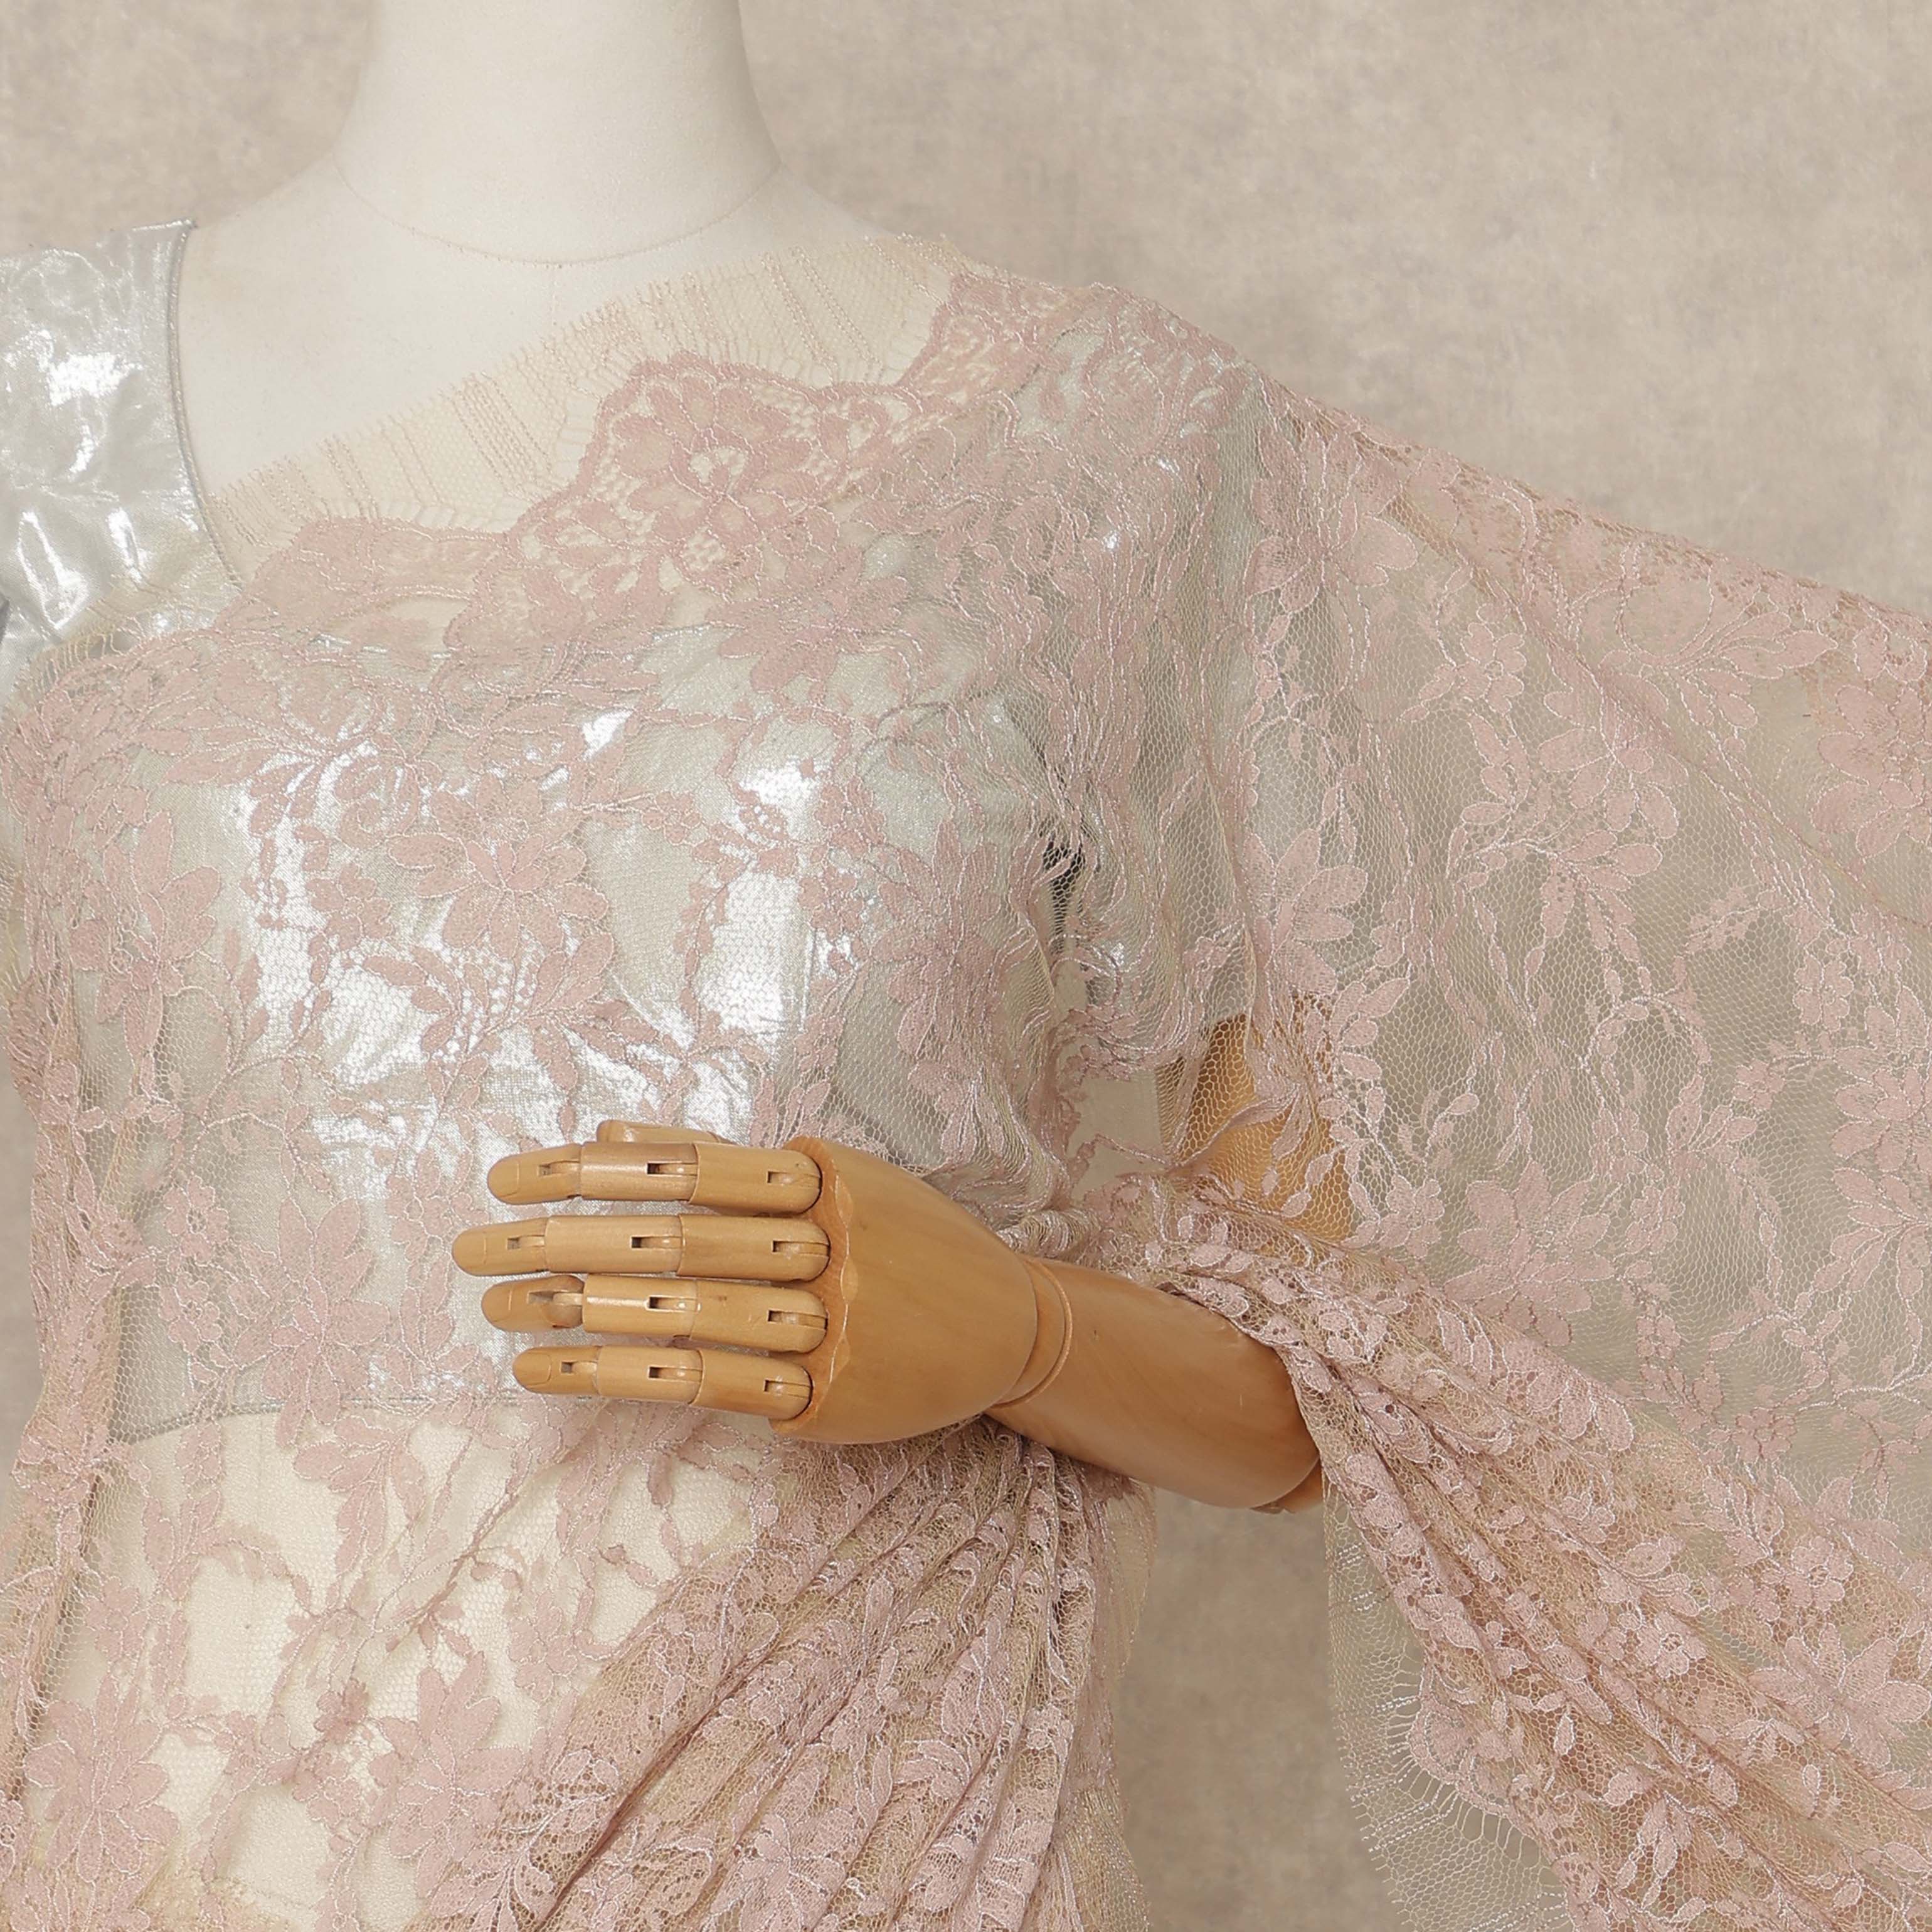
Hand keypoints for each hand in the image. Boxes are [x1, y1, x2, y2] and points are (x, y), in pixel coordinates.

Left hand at [453, 1121, 1047, 1443]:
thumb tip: (612, 1134)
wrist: (1010, 1326)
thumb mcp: (836, 1178)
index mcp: (822, 1179)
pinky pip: (705, 1385)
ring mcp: (828, 1325)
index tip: (507, 1173)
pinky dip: (620, 1375)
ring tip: (496, 1310)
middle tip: (472, 1245)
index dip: (591, 1171)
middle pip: (676, 1238)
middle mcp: (826, 1245)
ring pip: (684, 1311)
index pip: (686, 1168)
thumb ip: (726, 1159)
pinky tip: (550, 1372)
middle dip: (565, 1239)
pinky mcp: (823, 1399)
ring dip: (580, 1310)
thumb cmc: (908, 1243)